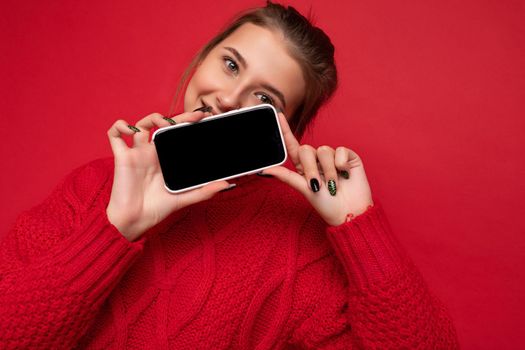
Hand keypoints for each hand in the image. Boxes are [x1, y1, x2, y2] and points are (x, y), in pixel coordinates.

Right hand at [106, 111, 230, 240]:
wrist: (134, 222)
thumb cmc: (156, 210)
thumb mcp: (185, 198)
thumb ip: (205, 191)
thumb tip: (227, 184)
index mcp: (167, 159)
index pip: (178, 136)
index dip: (189, 124)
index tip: (204, 118)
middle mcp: (153, 153)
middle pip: (163, 126)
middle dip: (178, 117)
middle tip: (195, 116)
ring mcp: (137, 153)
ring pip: (141, 125)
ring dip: (151, 117)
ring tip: (162, 122)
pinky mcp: (122, 157)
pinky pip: (114, 135)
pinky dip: (119, 126)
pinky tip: (129, 129)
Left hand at [262, 113, 373, 225]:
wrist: (350, 213)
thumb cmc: (327, 205)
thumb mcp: (303, 190)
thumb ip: (285, 176)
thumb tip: (262, 170)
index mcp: (304, 167)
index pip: (292, 146)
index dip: (285, 131)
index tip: (278, 114)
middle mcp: (317, 161)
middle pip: (307, 149)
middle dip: (311, 168)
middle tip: (317, 184)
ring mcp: (333, 158)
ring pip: (324, 150)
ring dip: (328, 171)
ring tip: (334, 184)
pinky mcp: (348, 157)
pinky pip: (340, 150)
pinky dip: (341, 164)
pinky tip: (345, 174)